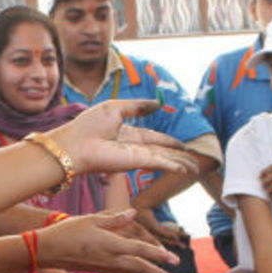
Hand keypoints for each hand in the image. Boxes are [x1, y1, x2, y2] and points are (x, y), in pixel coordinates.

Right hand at [38, 210, 180, 272]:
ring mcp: (104, 267)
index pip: (142, 250)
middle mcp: (111, 259)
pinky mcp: (96, 270)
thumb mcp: (92, 219)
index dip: (160, 255)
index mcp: (112, 244)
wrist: (47, 251)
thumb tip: (133, 213)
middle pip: (141, 268)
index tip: (175, 260)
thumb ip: (114, 218)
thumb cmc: (68, 230)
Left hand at [47, 100, 198, 175]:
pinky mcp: (136, 162)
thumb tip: (157, 103)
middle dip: (179, 155)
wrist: (75, 144)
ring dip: (180, 163)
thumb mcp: (115, 108)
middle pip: (162, 151)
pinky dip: (174, 166)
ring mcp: (136, 156)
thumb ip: (138, 106)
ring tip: (196, 168)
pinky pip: (160, 163)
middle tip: (195, 160)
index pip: (153, 137)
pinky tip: (186, 170)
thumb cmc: (88, 126)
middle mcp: (134, 147)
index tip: (182, 145)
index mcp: (127, 134)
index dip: (168, 141)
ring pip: (164, 159)